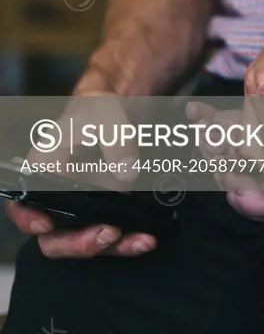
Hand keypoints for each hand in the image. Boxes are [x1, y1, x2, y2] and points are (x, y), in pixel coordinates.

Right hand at [5, 80, 156, 259]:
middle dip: (80, 243)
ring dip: (112, 247)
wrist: (121, 113)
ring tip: (139, 240)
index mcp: (44, 169)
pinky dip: (129, 240)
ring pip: (85, 241)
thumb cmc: (98, 108)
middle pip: (55, 235)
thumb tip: (127, 174)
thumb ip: (115, 138)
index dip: (29, 218)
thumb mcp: (104, 113)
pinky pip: (112, 234)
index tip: (48, 223)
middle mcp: (58, 195)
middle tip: (107, 234)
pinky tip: (147, 238)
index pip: (23, 202)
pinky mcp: (105, 212)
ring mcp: (82, 208)